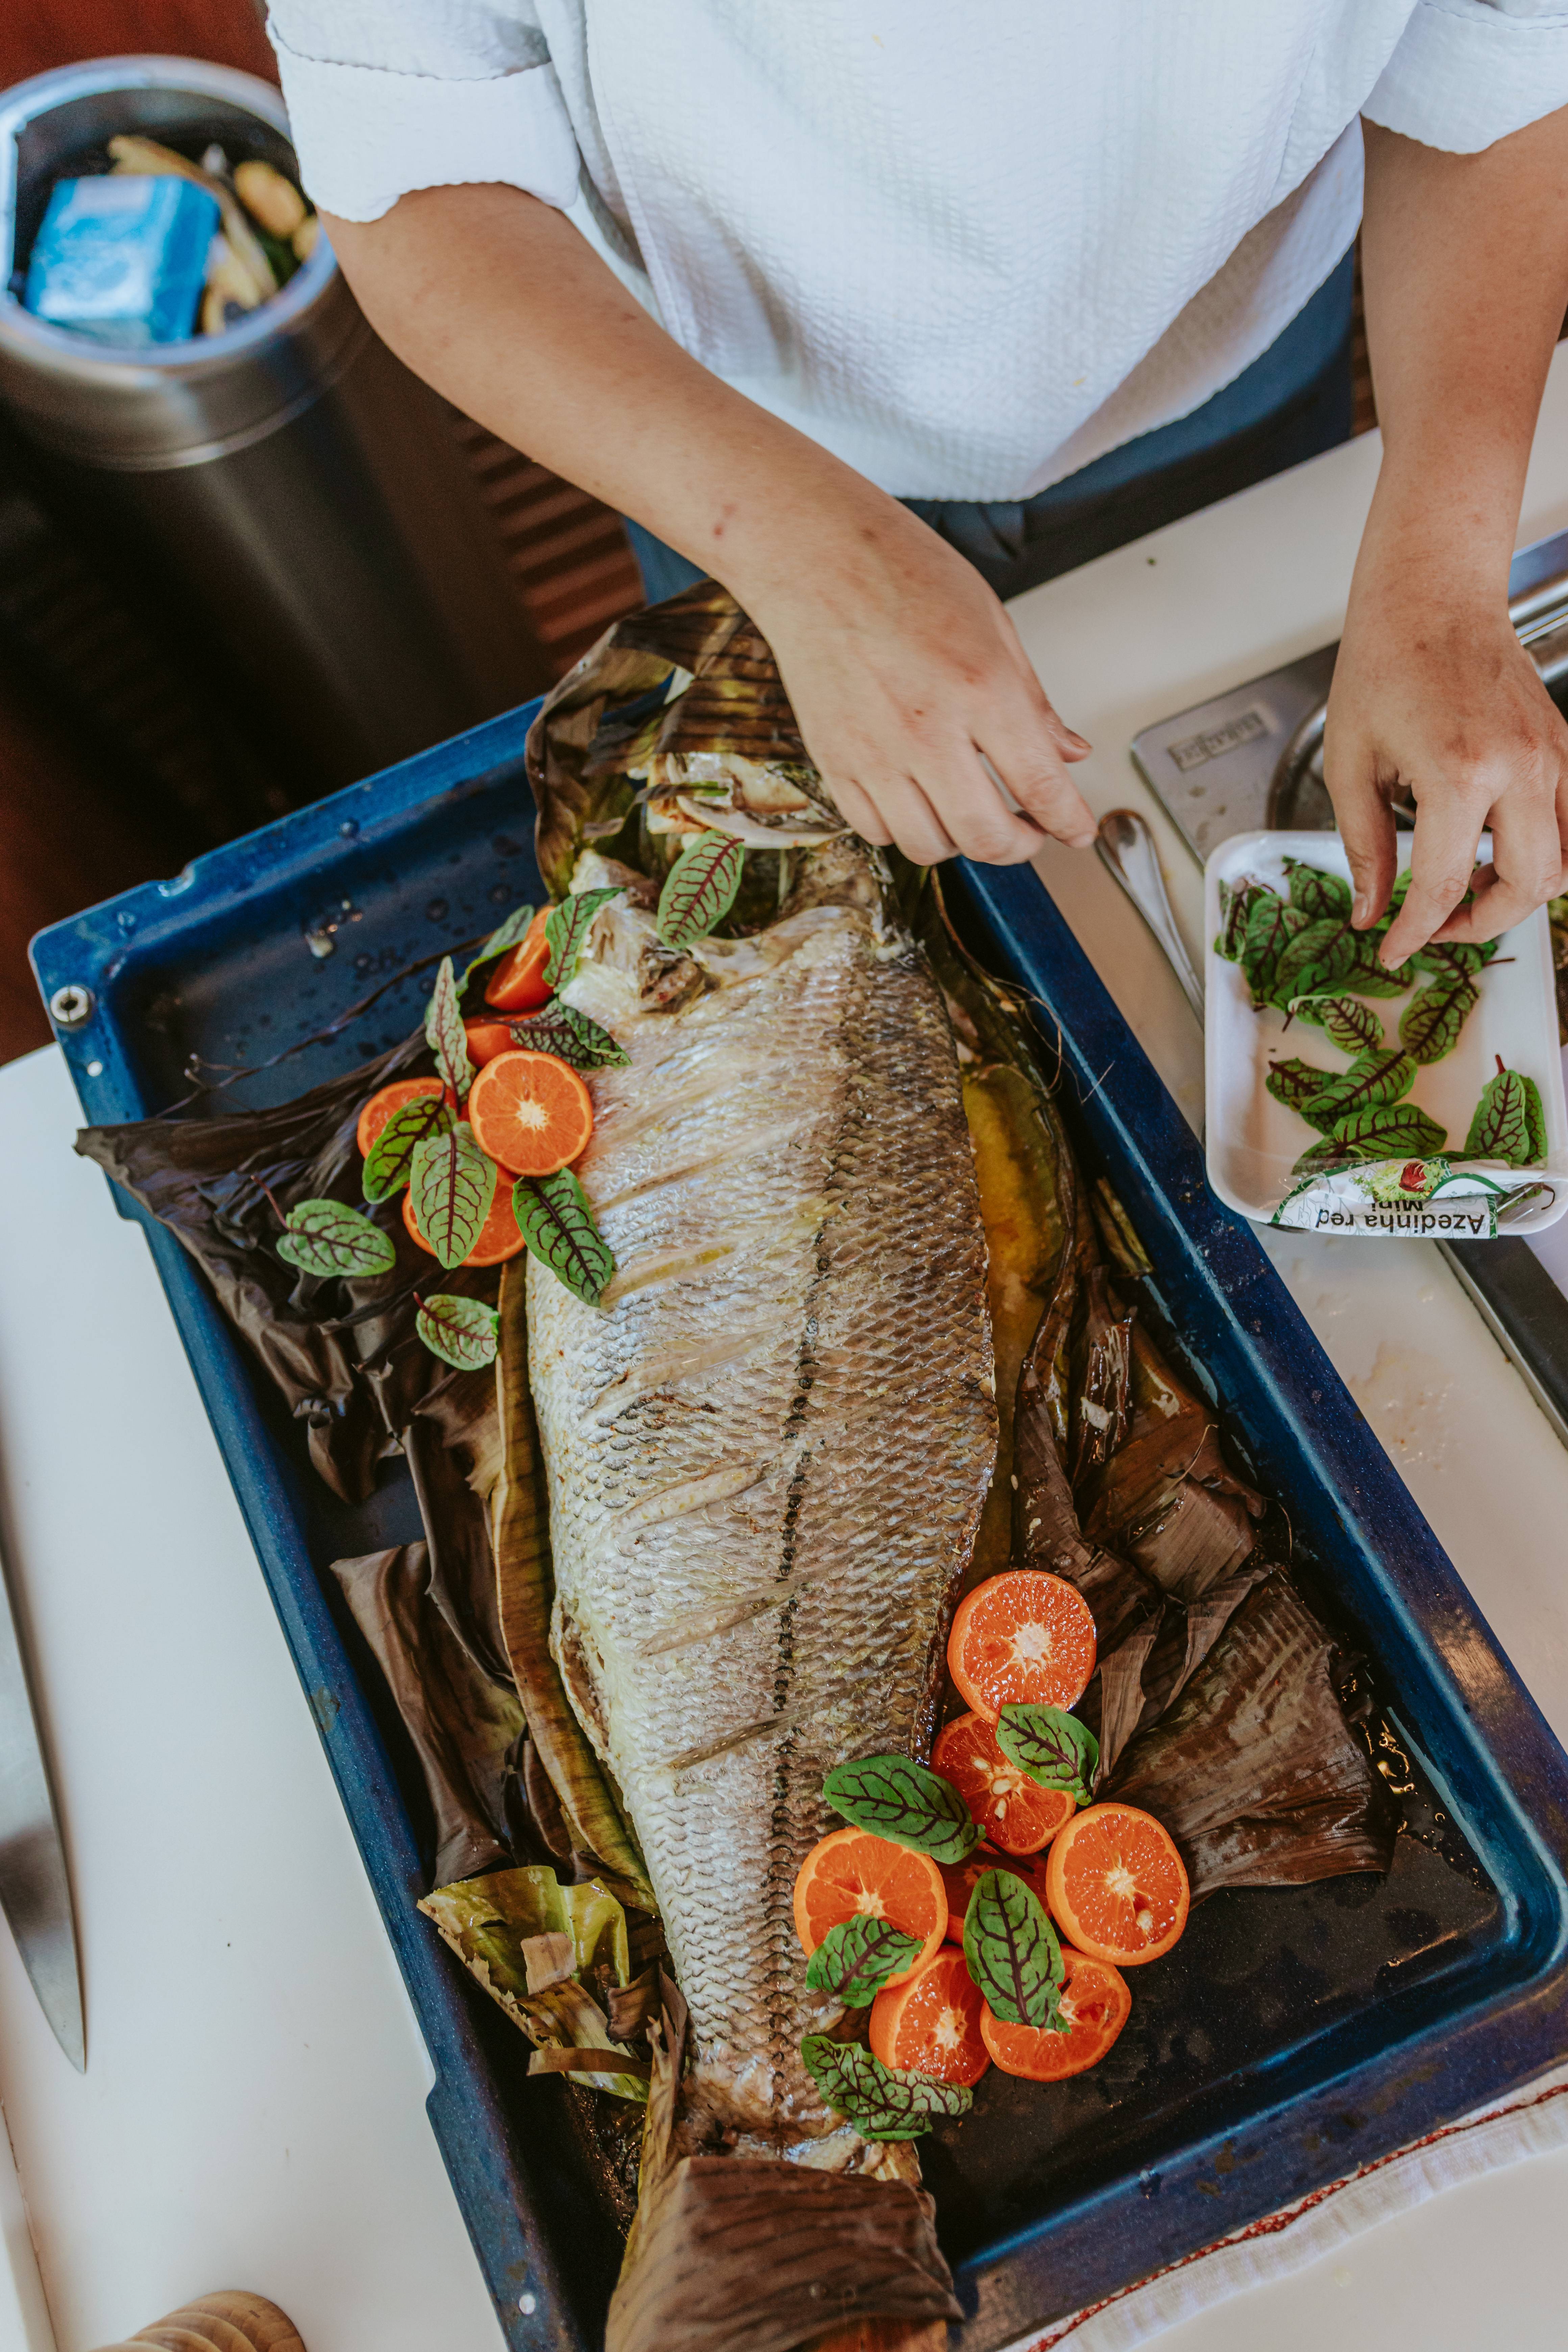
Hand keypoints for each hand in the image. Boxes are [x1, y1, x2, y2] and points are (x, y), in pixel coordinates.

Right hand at [742, 500, 1095, 864]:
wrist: (815, 556)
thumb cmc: (901, 573)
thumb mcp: (992, 624)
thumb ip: (1031, 700)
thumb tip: (1067, 752)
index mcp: (979, 688)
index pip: (1040, 785)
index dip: (1070, 822)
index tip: (1078, 831)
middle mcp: (926, 729)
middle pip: (985, 837)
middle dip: (1020, 846)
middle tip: (1029, 829)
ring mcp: (874, 752)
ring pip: (928, 847)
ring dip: (961, 844)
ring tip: (971, 815)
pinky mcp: (834, 761)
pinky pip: (874, 830)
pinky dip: (905, 830)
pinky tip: (919, 800)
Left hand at [1325, 576, 1567, 964]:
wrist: (1431, 598)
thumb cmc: (1385, 666)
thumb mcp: (1352, 764)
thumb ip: (1364, 847)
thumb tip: (1369, 913)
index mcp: (1459, 770)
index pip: (1445, 885)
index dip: (1415, 932)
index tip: (1393, 949)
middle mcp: (1519, 765)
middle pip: (1529, 886)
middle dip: (1481, 924)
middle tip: (1435, 927)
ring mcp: (1551, 755)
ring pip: (1564, 863)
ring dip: (1518, 894)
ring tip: (1467, 892)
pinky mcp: (1562, 746)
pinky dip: (1541, 854)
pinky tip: (1496, 852)